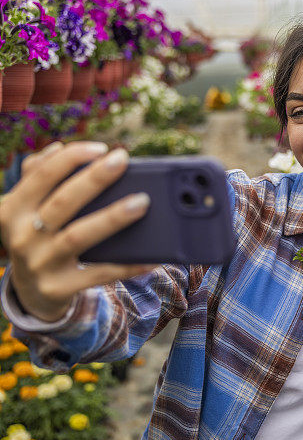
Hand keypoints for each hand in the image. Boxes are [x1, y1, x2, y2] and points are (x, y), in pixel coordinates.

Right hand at [0, 141, 154, 321]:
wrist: (30, 292)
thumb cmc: (37, 236)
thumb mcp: (26, 210)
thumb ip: (37, 177)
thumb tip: (57, 148)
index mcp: (12, 210)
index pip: (41, 176)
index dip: (70, 158)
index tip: (102, 148)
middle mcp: (22, 236)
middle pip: (63, 202)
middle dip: (94, 179)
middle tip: (124, 161)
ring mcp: (39, 264)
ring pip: (78, 237)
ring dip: (112, 218)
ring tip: (143, 202)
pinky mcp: (58, 288)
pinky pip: (97, 274)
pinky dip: (126, 266)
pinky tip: (151, 257)